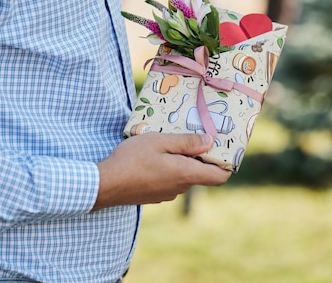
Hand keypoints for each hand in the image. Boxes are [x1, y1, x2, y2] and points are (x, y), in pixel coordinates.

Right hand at [92, 133, 230, 210]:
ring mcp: (167, 194)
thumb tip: (210, 141)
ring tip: (168, 143)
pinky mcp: (154, 196)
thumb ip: (185, 142)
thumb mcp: (159, 141)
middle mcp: (180, 188)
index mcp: (186, 174)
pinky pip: (169, 181)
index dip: (226, 163)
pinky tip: (153, 157)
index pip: (219, 177)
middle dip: (199, 156)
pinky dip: (168, 169)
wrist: (105, 185)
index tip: (221, 147)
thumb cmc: (132, 159)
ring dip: (181, 162)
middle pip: (201, 174)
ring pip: (184, 176)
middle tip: (191, 135)